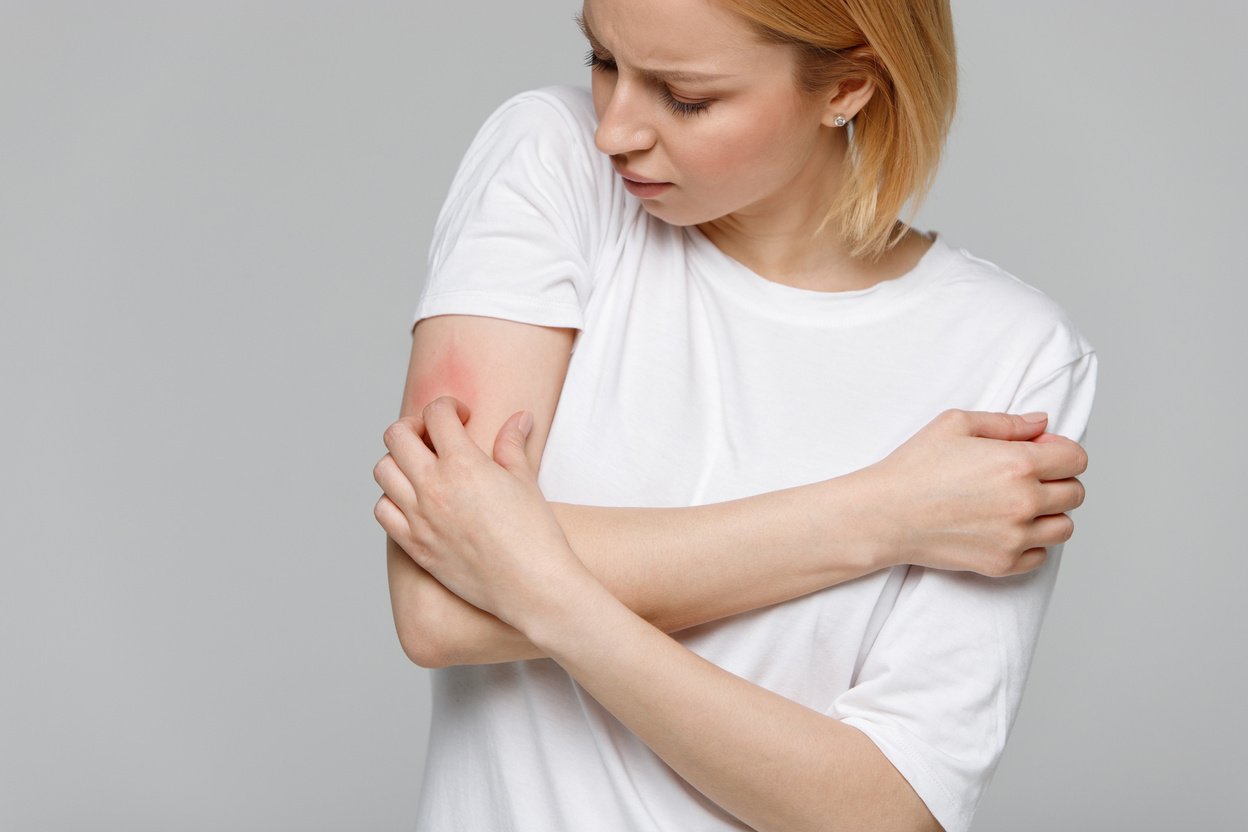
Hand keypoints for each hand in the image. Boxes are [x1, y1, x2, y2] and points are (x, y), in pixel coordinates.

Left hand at [373, 396, 589, 629]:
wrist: (532, 586)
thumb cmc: (535, 534)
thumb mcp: (525, 480)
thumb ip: (512, 444)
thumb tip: (518, 419)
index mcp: (463, 463)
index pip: (435, 413)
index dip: (448, 407)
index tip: (462, 418)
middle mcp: (433, 486)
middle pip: (396, 435)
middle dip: (414, 427)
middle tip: (434, 437)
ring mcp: (419, 517)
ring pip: (382, 470)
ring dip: (399, 461)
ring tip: (422, 468)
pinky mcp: (415, 545)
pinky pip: (383, 511)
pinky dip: (392, 499)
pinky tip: (415, 501)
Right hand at [859, 409, 1087, 576]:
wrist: (884, 514)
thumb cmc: (914, 467)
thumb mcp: (955, 424)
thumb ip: (1006, 422)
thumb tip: (1041, 423)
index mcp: (1017, 463)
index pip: (1076, 459)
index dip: (1061, 452)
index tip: (1041, 453)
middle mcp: (1023, 502)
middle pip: (1075, 493)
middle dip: (1058, 481)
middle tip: (1028, 478)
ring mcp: (1015, 537)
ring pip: (1064, 528)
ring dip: (1051, 514)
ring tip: (1020, 506)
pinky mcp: (1002, 563)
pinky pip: (1041, 555)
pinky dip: (1032, 543)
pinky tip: (1006, 529)